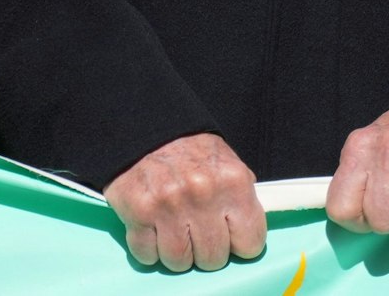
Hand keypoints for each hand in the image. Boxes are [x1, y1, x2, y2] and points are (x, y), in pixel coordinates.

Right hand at [103, 132, 264, 271]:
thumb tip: (247, 236)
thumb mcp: (227, 163)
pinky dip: (148, 248)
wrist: (146, 125)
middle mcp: (203, 194)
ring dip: (176, 252)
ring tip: (173, 228)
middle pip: (213, 260)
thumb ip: (240, 198)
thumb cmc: (190, 151)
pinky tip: (152, 227)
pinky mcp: (138, 213)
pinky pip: (147, 256)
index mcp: (233, 182)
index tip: (227, 234)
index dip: (238, 242)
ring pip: (179, 263)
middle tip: (196, 228)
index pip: (251, 243)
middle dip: (205, 249)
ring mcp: (169, 205)